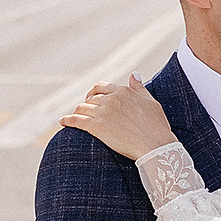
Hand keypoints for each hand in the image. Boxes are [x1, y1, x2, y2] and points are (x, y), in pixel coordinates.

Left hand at [62, 74, 177, 162]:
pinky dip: (68, 120)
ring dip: (77, 112)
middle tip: (85, 111)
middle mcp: (111, 99)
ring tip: (74, 117)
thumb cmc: (157, 126)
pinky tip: (63, 121)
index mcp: (123, 91)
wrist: (155, 145)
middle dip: (87, 104)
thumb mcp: (150, 101)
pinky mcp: (96, 127)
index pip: (101, 87)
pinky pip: (76, 121)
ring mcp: (102, 113)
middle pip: (91, 98)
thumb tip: (133, 74)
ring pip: (82, 108)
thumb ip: (139, 88)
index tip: (92, 98)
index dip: (94, 92)